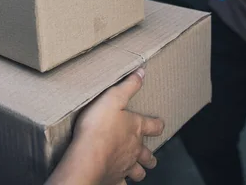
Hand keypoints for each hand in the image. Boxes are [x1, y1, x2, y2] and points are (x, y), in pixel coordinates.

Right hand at [46, 69, 164, 184]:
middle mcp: (135, 149)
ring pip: (138, 172)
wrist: (88, 155)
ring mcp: (125, 166)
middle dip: (150, 156)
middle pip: (148, 155)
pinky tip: (118, 182)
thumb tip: (142, 72)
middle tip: (149, 155)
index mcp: (136, 128)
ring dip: (139, 171)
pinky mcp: (114, 179)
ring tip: (136, 170)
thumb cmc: (99, 126)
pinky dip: (121, 184)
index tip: (158, 123)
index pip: (155, 126)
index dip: (157, 124)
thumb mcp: (113, 97)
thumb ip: (128, 85)